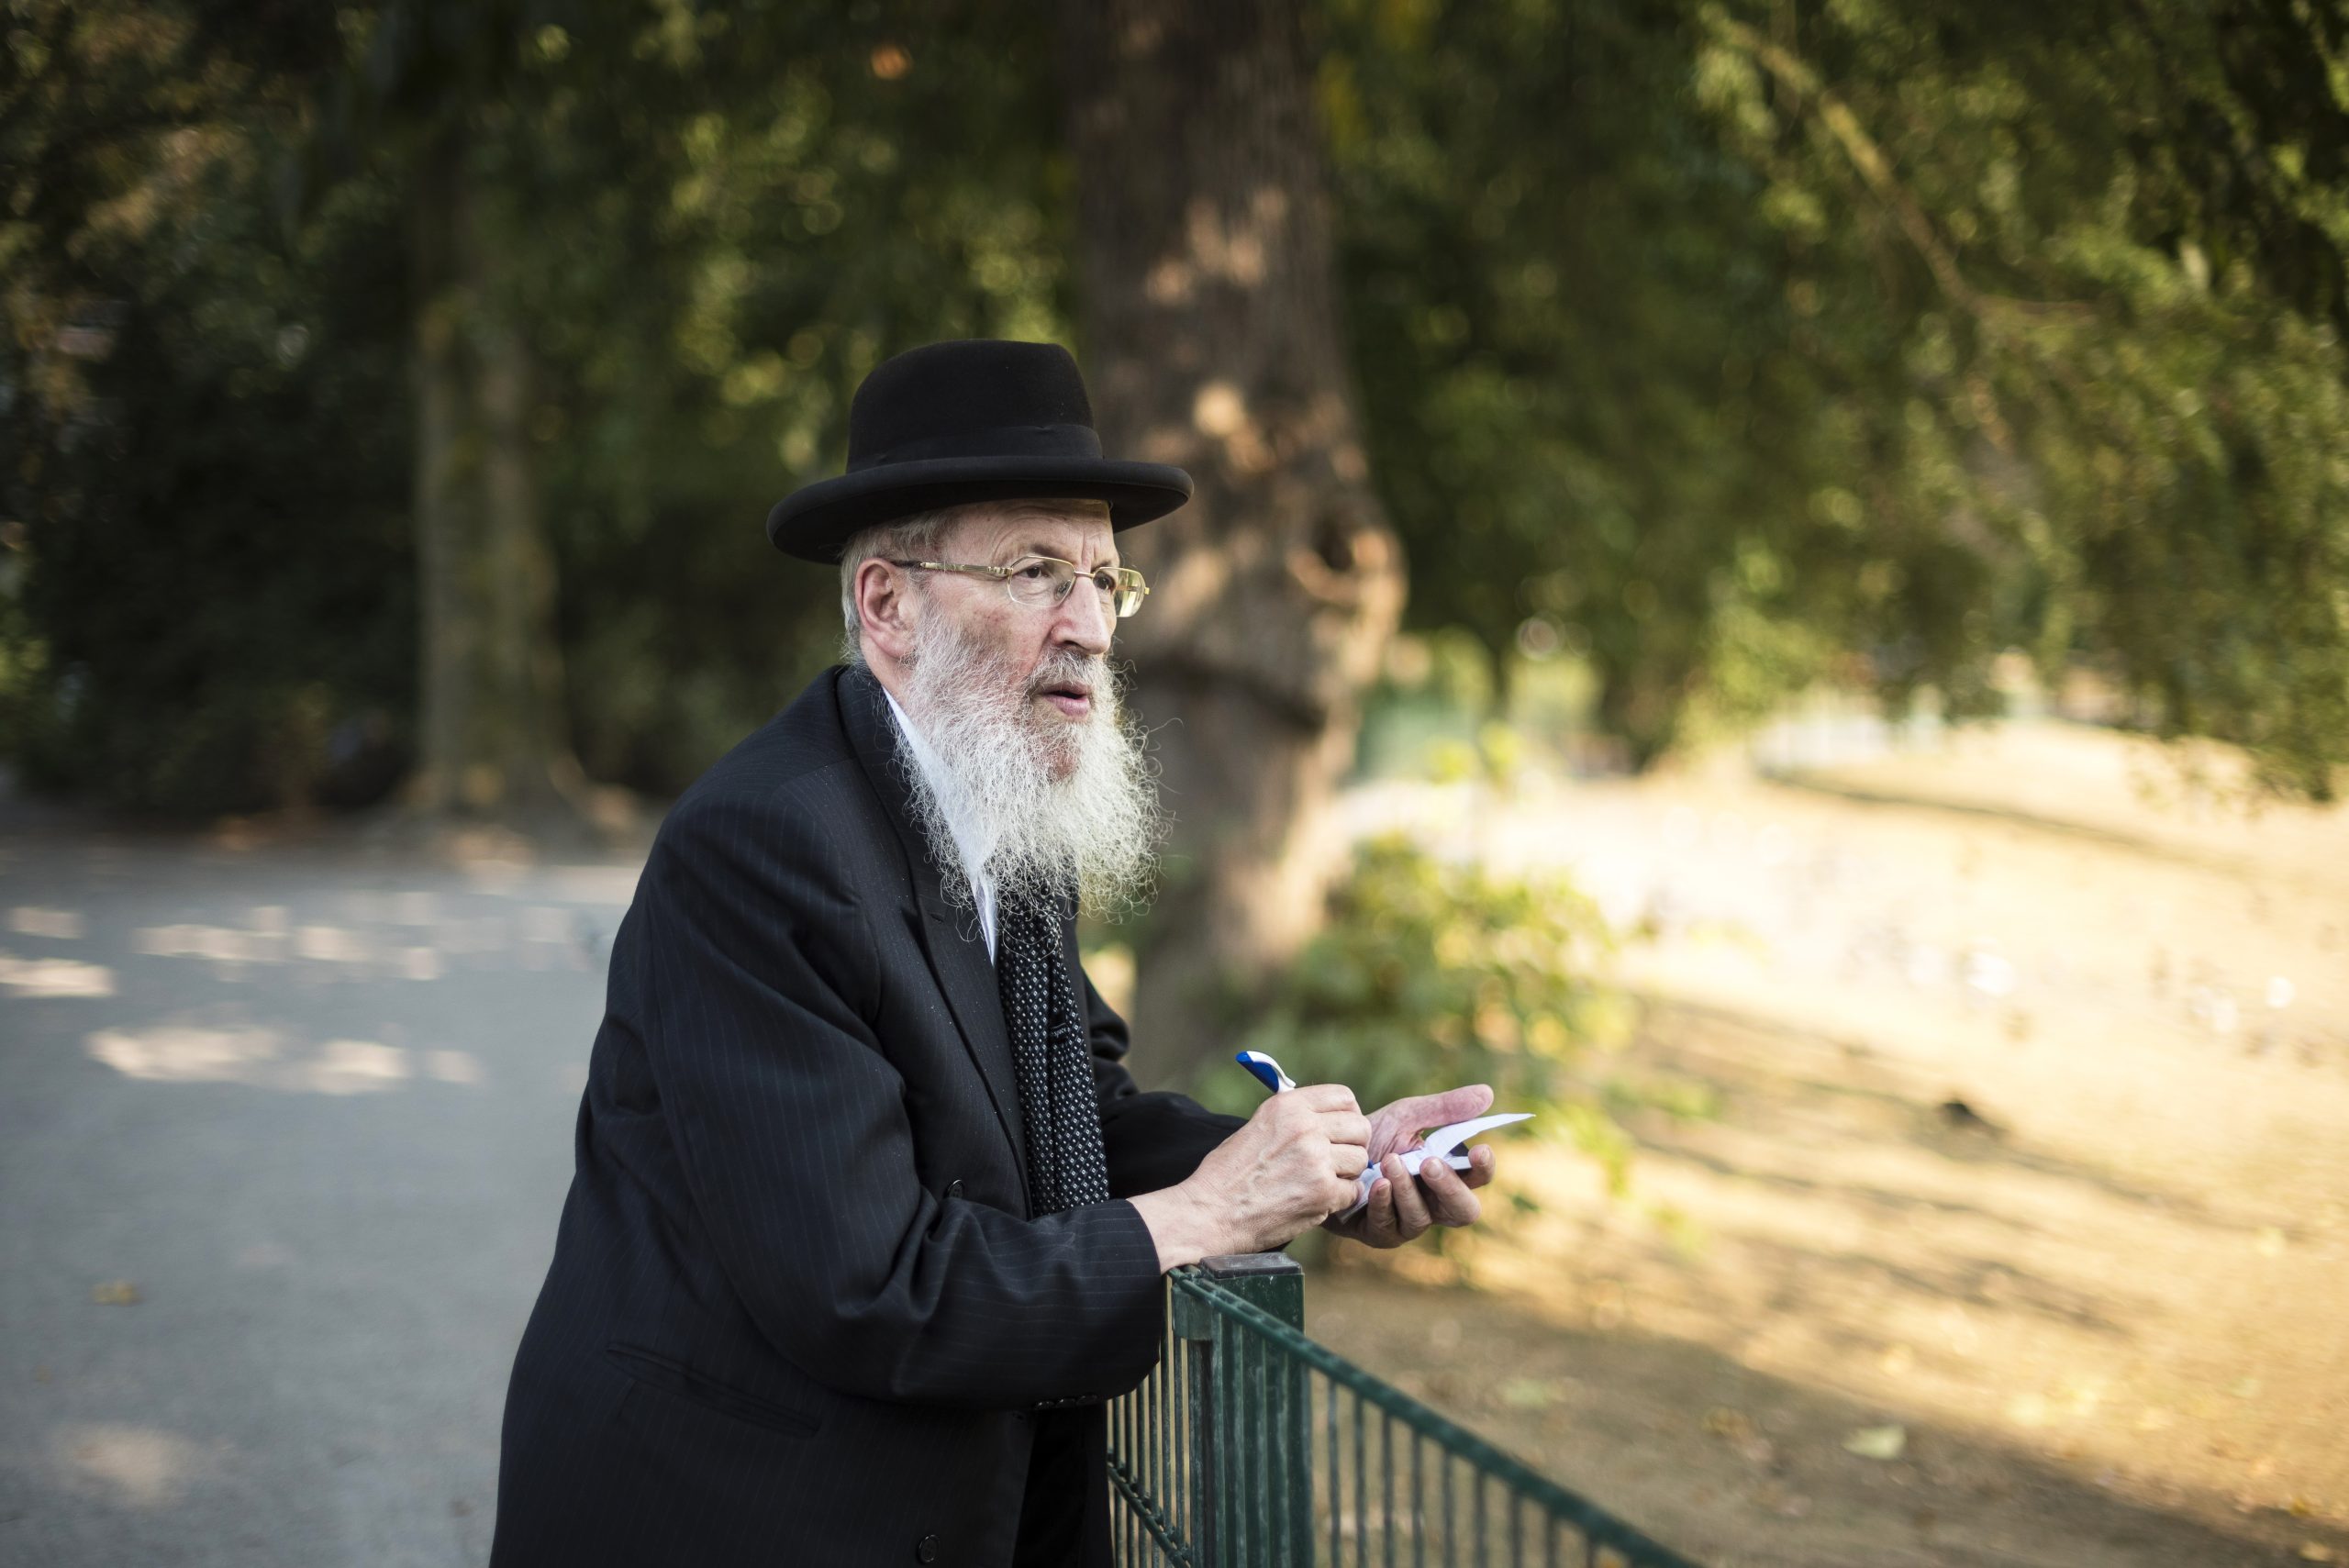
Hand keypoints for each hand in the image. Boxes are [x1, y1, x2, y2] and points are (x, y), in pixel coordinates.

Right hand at [1129, 1084, 1368, 1268]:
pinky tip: (1317, 1201)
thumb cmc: (1229, 1173)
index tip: (1341, 1130)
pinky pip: (1353, 1191)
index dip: (1348, 1115)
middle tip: (1337, 1161)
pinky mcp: (1323, 1192)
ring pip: (1360, 1160)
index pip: (1344, 1097)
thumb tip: (1327, 1118)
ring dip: (1346, 1174)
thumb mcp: (1258, 1126)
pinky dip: (1339, 1200)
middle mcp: (1305, 1127)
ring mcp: (1317, 1159)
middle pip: (1360, 1127)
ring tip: (1320, 1183)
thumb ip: (1293, 1118)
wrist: (1211, 1212)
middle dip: (1352, 1145)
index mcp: (1288, 1105)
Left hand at [1320, 1084, 1497, 1248]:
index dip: (1484, 1168)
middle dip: (1449, 1188)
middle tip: (1430, 1163)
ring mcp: (1408, 1222)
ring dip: (1407, 1189)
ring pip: (1421, 1217)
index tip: (1480, 1149)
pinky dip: (1383, 1202)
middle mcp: (1434, 1204)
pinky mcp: (1380, 1233)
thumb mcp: (1407, 1116)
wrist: (1328, 1151)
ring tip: (1390, 1161)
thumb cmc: (1375, 1136)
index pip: (1478, 1178)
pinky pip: (1388, 1225)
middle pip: (1463, 1211)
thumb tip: (1488, 1093)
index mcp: (1448, 1174)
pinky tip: (1376, 1182)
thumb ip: (1444, 1108)